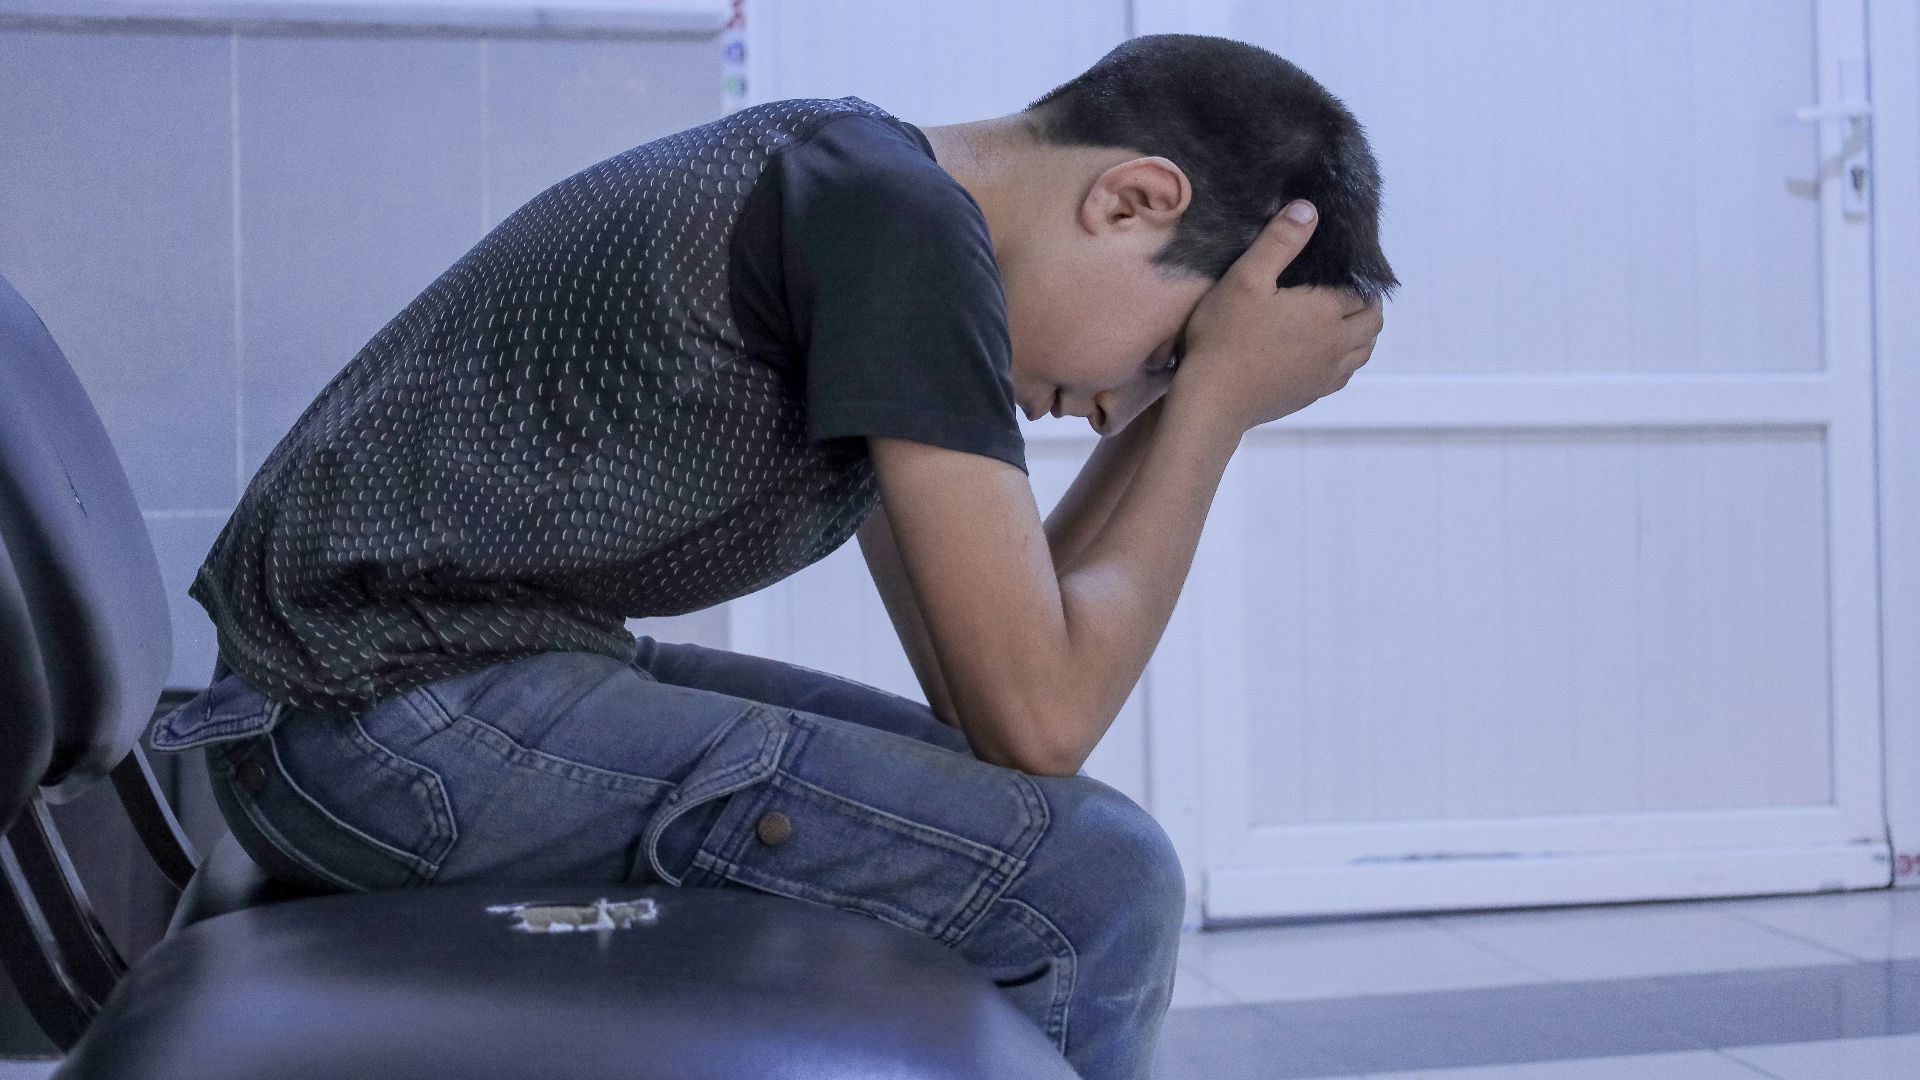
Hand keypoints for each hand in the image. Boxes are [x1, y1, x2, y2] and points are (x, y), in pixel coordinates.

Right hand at [1169, 201, 1384, 431]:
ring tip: (1339, 319)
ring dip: (1360, 332)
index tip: (1342, 267)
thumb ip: (1280, 242)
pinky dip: (1344, 359)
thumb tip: (1309, 209)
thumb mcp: (1246, 278)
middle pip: (1372, 322)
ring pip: (1363, 350)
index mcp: (1326, 312)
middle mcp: (1336, 344)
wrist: (1212, 401)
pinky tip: (1323, 353)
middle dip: (1366, 303)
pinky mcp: (1311, 395)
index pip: (1361, 291)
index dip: (1357, 277)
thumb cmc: (1225, 336)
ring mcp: (1326, 374)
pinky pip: (1344, 375)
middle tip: (1344, 290)